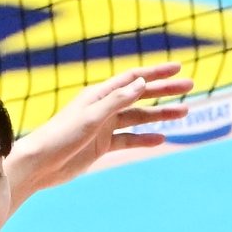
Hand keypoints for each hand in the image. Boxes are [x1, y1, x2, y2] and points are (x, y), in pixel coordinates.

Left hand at [6, 63, 191, 207]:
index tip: (178, 68)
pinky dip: (145, 138)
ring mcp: (104, 126)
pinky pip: (129, 139)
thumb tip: (141, 83)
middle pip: (141, 95)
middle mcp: (104, 107)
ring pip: (138, 118)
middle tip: (191, 86)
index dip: (157, 73)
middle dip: (166, 91)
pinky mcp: (102, 145)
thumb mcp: (92, 117)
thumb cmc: (61, 136)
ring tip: (184, 112)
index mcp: (99, 94)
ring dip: (161, 114)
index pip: (134, 78)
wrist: (41, 164)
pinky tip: (161, 138)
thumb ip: (117, 100)